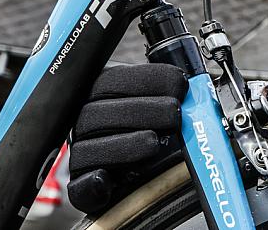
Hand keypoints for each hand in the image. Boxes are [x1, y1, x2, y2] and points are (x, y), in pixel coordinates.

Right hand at [67, 64, 187, 213]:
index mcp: (100, 94)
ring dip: (125, 145)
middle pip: (97, 113)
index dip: (147, 79)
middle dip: (142, 111)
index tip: (179, 84)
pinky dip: (91, 184)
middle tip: (175, 114)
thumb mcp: (159, 100)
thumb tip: (190, 86)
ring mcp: (80, 155)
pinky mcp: (82, 187)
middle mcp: (84, 122)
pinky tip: (106, 179)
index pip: (112, 80)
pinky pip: (77, 188)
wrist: (143, 175)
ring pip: (88, 148)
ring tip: (154, 143)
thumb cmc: (154, 128)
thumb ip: (167, 92)